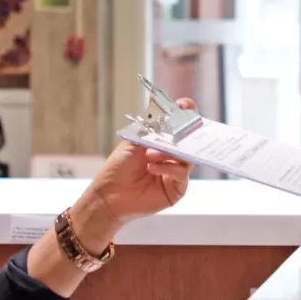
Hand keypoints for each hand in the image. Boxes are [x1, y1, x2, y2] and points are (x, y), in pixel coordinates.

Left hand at [86, 98, 195, 229]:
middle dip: (184, 133)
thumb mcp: (133, 141)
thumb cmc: (119, 168)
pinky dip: (168, 167)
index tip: (183, 106)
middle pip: (190, 140)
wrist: (110, 194)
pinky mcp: (177, 188)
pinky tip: (152, 168)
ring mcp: (176, 171)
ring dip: (169, 153)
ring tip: (150, 155)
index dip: (186, 113)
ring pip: (187, 157)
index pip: (182, 124)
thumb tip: (168, 117)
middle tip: (178, 130)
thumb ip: (152, 129)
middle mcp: (173, 155)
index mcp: (164, 140)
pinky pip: (181, 173)